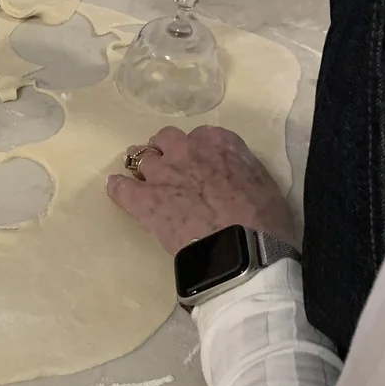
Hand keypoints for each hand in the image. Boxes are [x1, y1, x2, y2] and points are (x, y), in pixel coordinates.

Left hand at [106, 126, 294, 256]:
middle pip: (167, 139)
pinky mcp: (145, 200)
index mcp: (221, 144)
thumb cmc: (266, 222)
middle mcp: (188, 150)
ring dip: (142, 167)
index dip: (198, 151)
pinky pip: (121, 187)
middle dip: (167, 151)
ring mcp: (163, 173)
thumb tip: (237, 174)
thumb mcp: (265, 184)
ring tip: (143, 180)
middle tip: (170, 169)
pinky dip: (119, 189)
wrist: (242, 249)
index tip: (200, 164)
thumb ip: (244, 170)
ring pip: (141, 157)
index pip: (202, 136)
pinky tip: (119, 191)